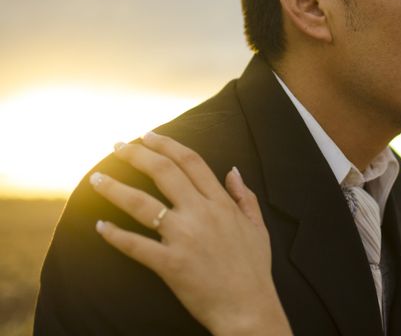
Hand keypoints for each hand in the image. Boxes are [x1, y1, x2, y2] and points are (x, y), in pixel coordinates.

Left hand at [90, 132, 291, 335]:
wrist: (249, 310)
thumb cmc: (254, 270)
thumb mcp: (258, 227)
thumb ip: (245, 196)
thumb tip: (233, 170)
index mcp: (221, 203)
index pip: (191, 161)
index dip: (167, 144)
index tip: (148, 135)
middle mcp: (201, 213)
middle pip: (164, 172)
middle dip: (137, 154)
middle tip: (118, 146)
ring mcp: (184, 238)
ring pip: (142, 204)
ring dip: (115, 188)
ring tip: (96, 179)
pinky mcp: (170, 264)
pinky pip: (135, 245)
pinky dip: (114, 236)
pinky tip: (100, 227)